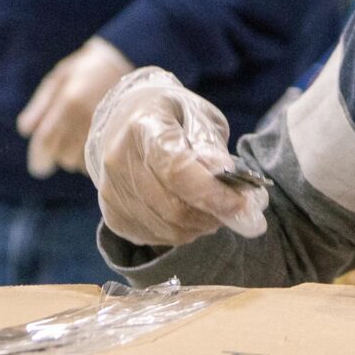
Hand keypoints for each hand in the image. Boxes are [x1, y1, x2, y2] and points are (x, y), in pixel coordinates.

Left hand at [19, 37, 132, 178]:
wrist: (126, 58)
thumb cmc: (87, 67)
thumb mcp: (59, 79)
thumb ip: (40, 105)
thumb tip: (24, 131)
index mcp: (68, 102)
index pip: (47, 140)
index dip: (39, 156)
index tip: (38, 168)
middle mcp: (86, 117)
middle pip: (63, 155)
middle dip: (58, 154)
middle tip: (61, 146)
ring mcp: (104, 127)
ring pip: (80, 160)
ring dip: (74, 158)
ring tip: (76, 144)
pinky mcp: (118, 133)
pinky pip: (97, 159)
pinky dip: (90, 159)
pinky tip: (90, 147)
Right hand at [84, 66, 268, 245]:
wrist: (125, 121)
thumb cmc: (172, 117)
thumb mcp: (199, 116)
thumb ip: (212, 148)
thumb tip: (227, 180)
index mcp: (145, 126)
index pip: (177, 170)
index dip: (213, 194)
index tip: (243, 205)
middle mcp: (119, 161)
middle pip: (174, 207)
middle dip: (214, 214)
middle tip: (234, 207)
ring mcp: (112, 191)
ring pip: (169, 229)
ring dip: (200, 225)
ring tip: (210, 205)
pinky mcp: (112, 215)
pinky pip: (157, 238)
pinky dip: (182, 231)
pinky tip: (187, 209)